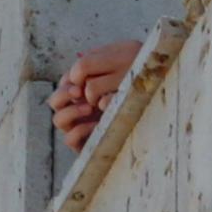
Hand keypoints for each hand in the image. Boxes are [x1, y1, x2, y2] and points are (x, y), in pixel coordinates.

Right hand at [49, 37, 137, 151]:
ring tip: (90, 107)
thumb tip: (85, 66)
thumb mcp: (126, 78)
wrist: (156, 122)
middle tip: (79, 91)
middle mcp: (79, 111)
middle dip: (63, 94)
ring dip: (71, 111)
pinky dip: (80, 130)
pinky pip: (70, 139)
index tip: (82, 76)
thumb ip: (106, 68)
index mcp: (85, 93)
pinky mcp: (85, 145)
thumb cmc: (140, 95)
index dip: (69, 79)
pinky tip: (96, 124)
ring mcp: (80, 128)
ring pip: (58, 120)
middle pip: (55, 101)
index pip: (65, 84)